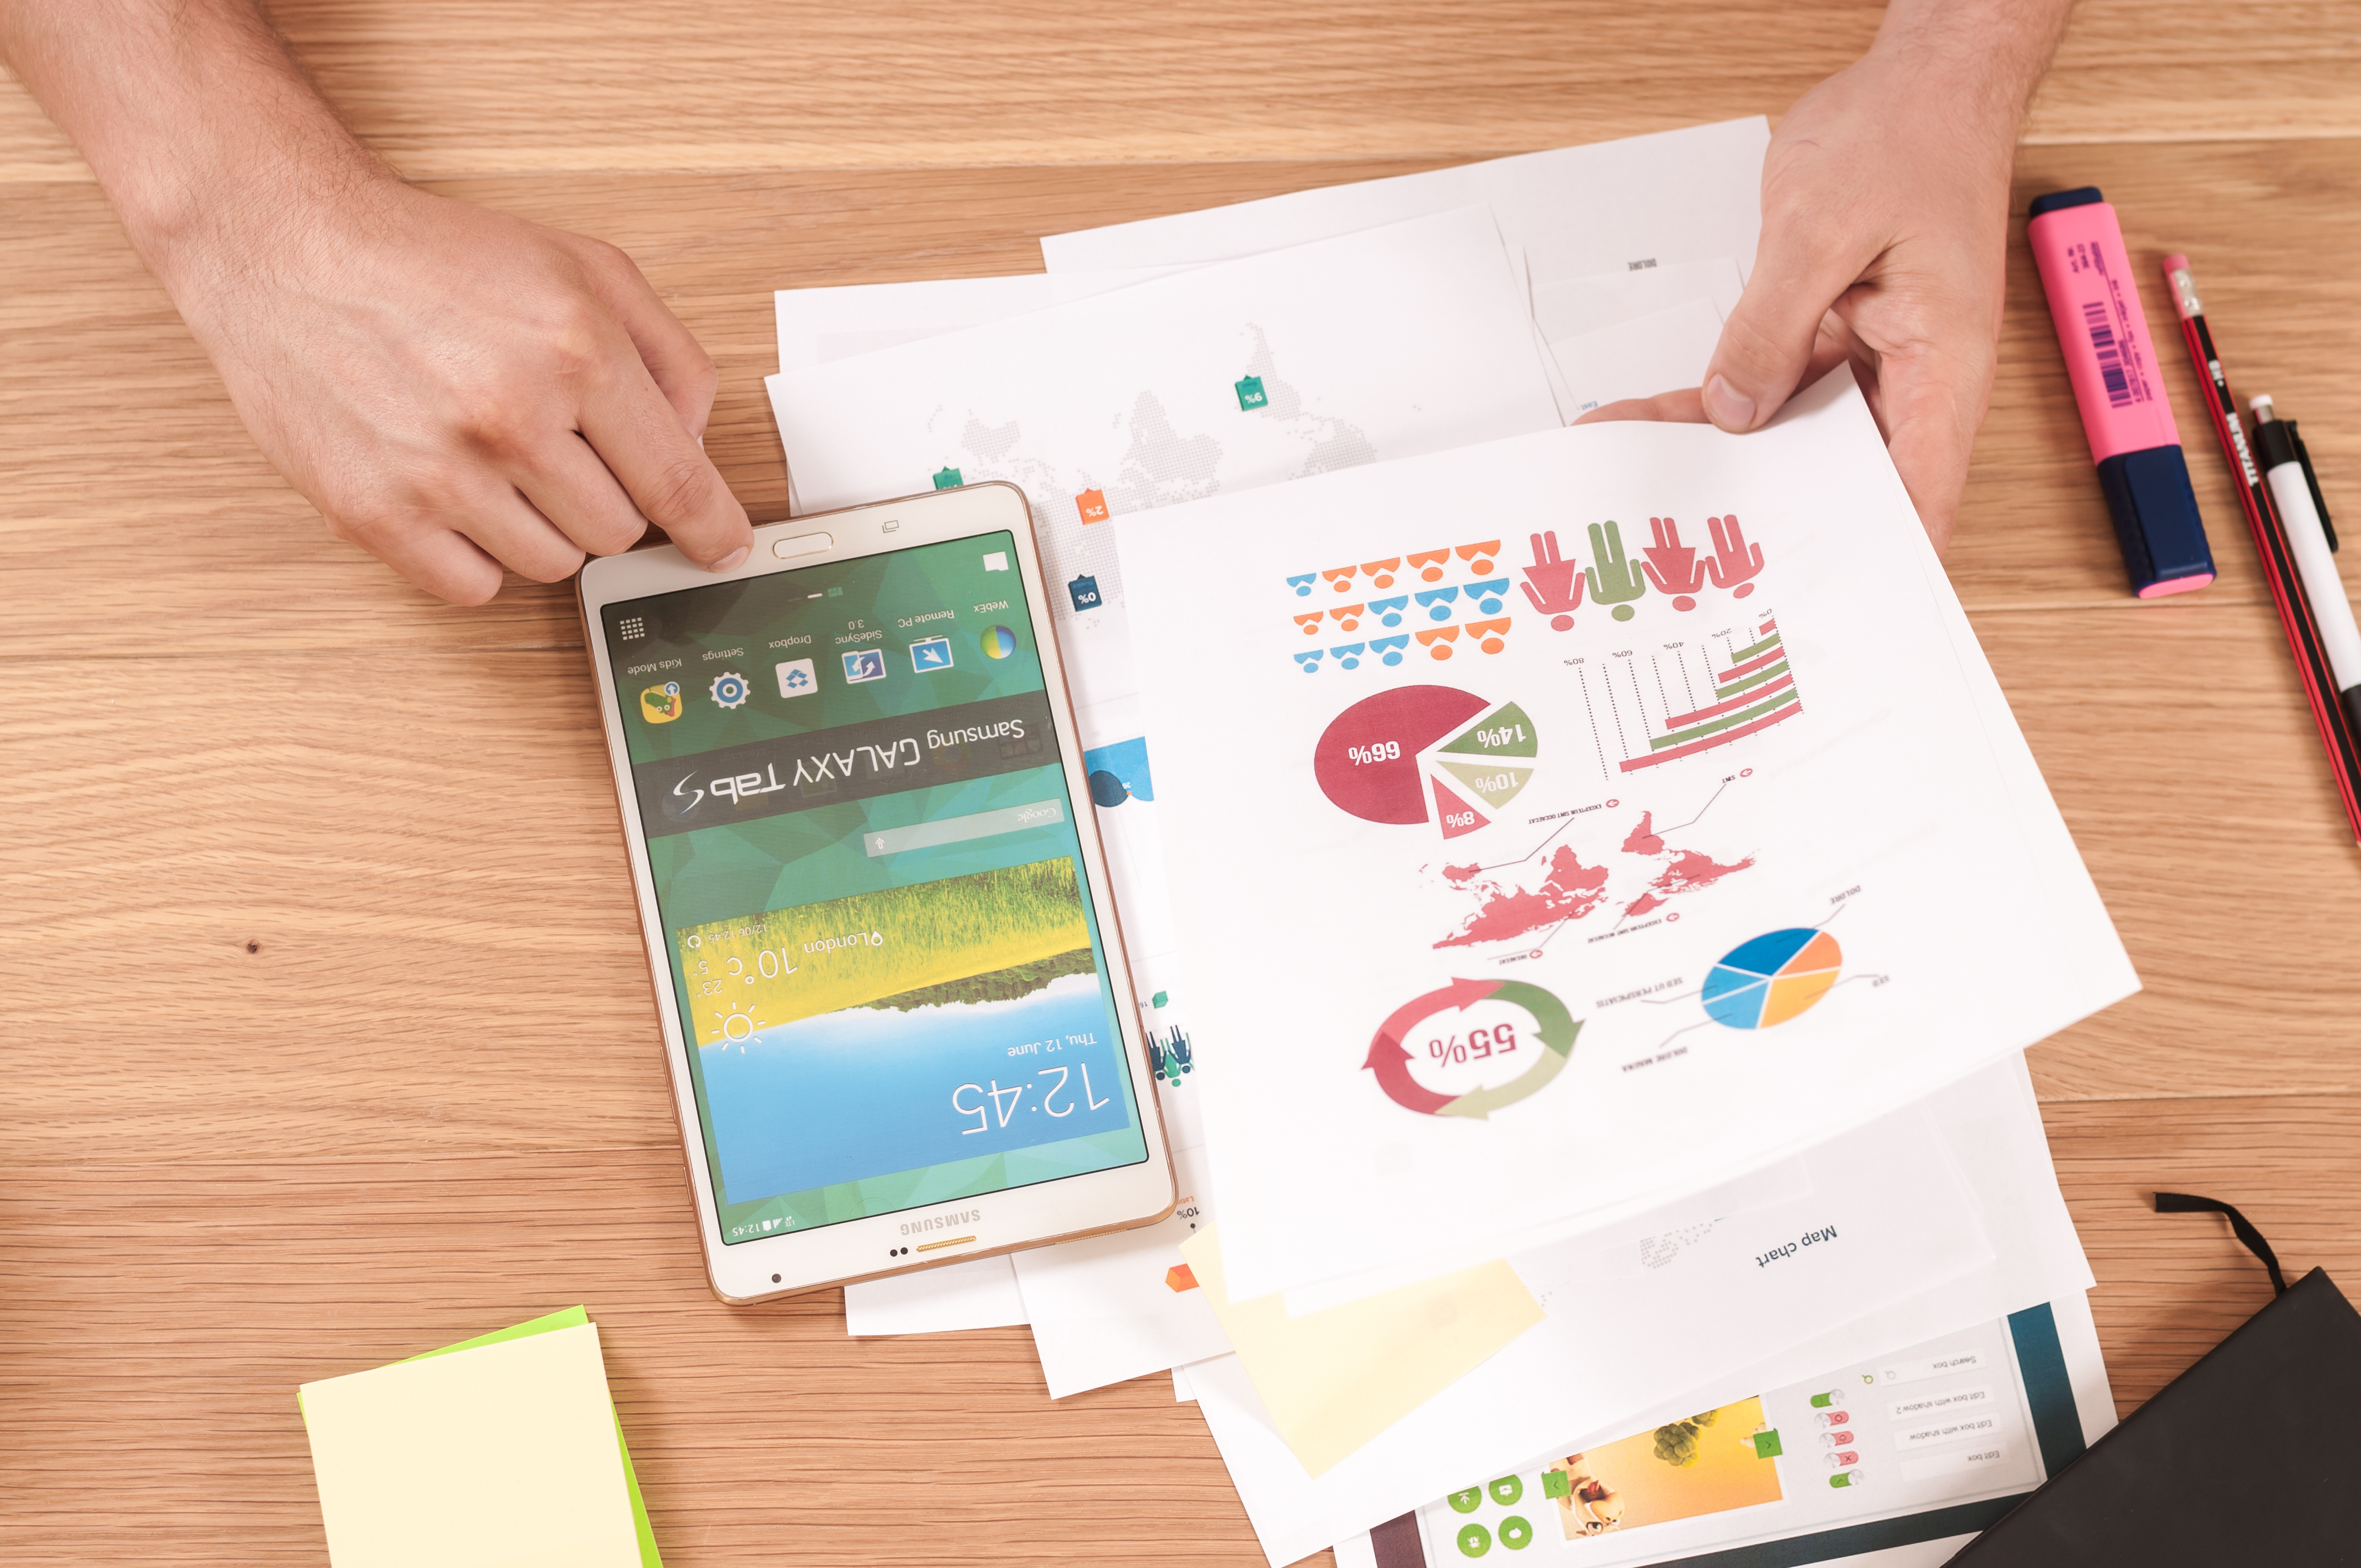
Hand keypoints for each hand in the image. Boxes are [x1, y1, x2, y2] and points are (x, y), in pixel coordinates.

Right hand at [168, 177, 750, 601]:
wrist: (288, 248)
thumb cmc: (436, 260)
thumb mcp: (584, 269)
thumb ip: (667, 355)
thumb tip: (696, 443)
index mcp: (576, 351)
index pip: (676, 481)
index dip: (711, 528)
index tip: (724, 551)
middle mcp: (511, 415)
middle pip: (616, 530)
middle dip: (602, 497)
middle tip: (553, 445)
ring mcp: (440, 472)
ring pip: (552, 566)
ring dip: (541, 526)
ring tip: (496, 457)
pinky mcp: (375, 513)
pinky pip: (475, 586)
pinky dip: (477, 555)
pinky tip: (455, 492)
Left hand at [1579, 0, 2070, 552]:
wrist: (1924, 76)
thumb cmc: (1908, 135)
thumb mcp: (1822, 229)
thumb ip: (1772, 326)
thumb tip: (1735, 410)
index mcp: (1943, 366)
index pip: (1918, 494)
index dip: (1875, 562)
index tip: (1818, 609)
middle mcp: (1914, 376)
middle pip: (1846, 480)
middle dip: (1775, 523)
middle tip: (1699, 569)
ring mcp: (1872, 361)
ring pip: (1793, 439)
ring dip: (1725, 465)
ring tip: (1647, 502)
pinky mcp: (1832, 337)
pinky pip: (1770, 386)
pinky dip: (1712, 405)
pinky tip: (1647, 421)